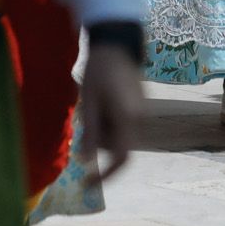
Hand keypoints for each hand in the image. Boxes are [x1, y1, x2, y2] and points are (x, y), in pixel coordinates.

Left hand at [78, 44, 143, 183]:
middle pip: (118, 146)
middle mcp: (140, 118)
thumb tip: (86, 162)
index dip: (105, 175)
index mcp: (128, 118)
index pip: (121, 159)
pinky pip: (123, 123)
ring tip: (90, 105)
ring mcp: (142, 111)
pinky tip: (100, 101)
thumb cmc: (99, 71)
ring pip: (120, 135)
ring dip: (103, 130)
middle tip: (82, 122)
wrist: (117, 42)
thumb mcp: (89, 102)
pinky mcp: (139, 105)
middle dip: (99, 143)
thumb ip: (90, 133)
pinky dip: (108, 122)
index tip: (86, 183)